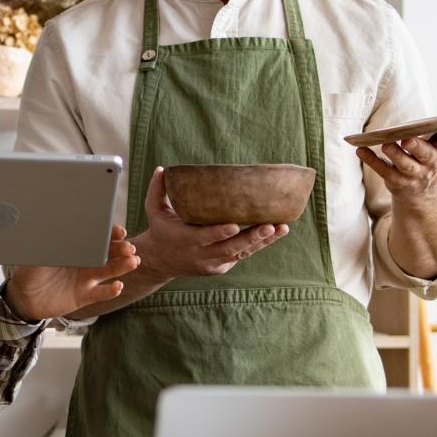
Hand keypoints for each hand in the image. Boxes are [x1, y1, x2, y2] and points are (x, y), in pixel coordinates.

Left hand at [6, 226, 141, 320]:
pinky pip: (101, 293)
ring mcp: (86, 279)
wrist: (24, 298)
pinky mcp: (85, 296)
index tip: (119, 231)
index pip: (96, 238)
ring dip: (122, 266)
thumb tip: (53, 231)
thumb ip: (46, 245)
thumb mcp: (36, 255)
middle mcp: (85, 261)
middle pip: (108, 253)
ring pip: (109, 271)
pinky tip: (118, 286)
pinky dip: (111, 290)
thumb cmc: (30, 271)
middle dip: (120, 249)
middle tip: (129, 247)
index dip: (109, 233)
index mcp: (76, 247)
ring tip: (132, 262)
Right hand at [134, 166, 288, 280]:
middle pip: (230, 248)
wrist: (161, 261)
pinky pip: (241, 256)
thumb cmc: (161, 230)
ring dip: (263, 241)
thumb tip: (162, 168)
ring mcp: (213, 263)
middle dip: (252, 237)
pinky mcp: (221, 267)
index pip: (205, 237)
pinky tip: (274, 233)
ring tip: (282, 228)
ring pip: (241, 253)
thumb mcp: (154, 211)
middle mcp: (201, 255)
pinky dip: (258, 245)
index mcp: (186, 240)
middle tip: (271, 225)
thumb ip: (157, 190)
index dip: (220, 233)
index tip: (236, 226)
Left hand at [355, 125, 436, 204]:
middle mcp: (430, 165)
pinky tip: (361, 150)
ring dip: (394, 155)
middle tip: (408, 140)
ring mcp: (412, 175)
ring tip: (386, 143)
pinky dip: (371, 160)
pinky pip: (381, 170)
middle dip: (418, 148)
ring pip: (403, 165)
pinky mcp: (394, 180)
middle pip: (425, 156)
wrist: (423, 197)